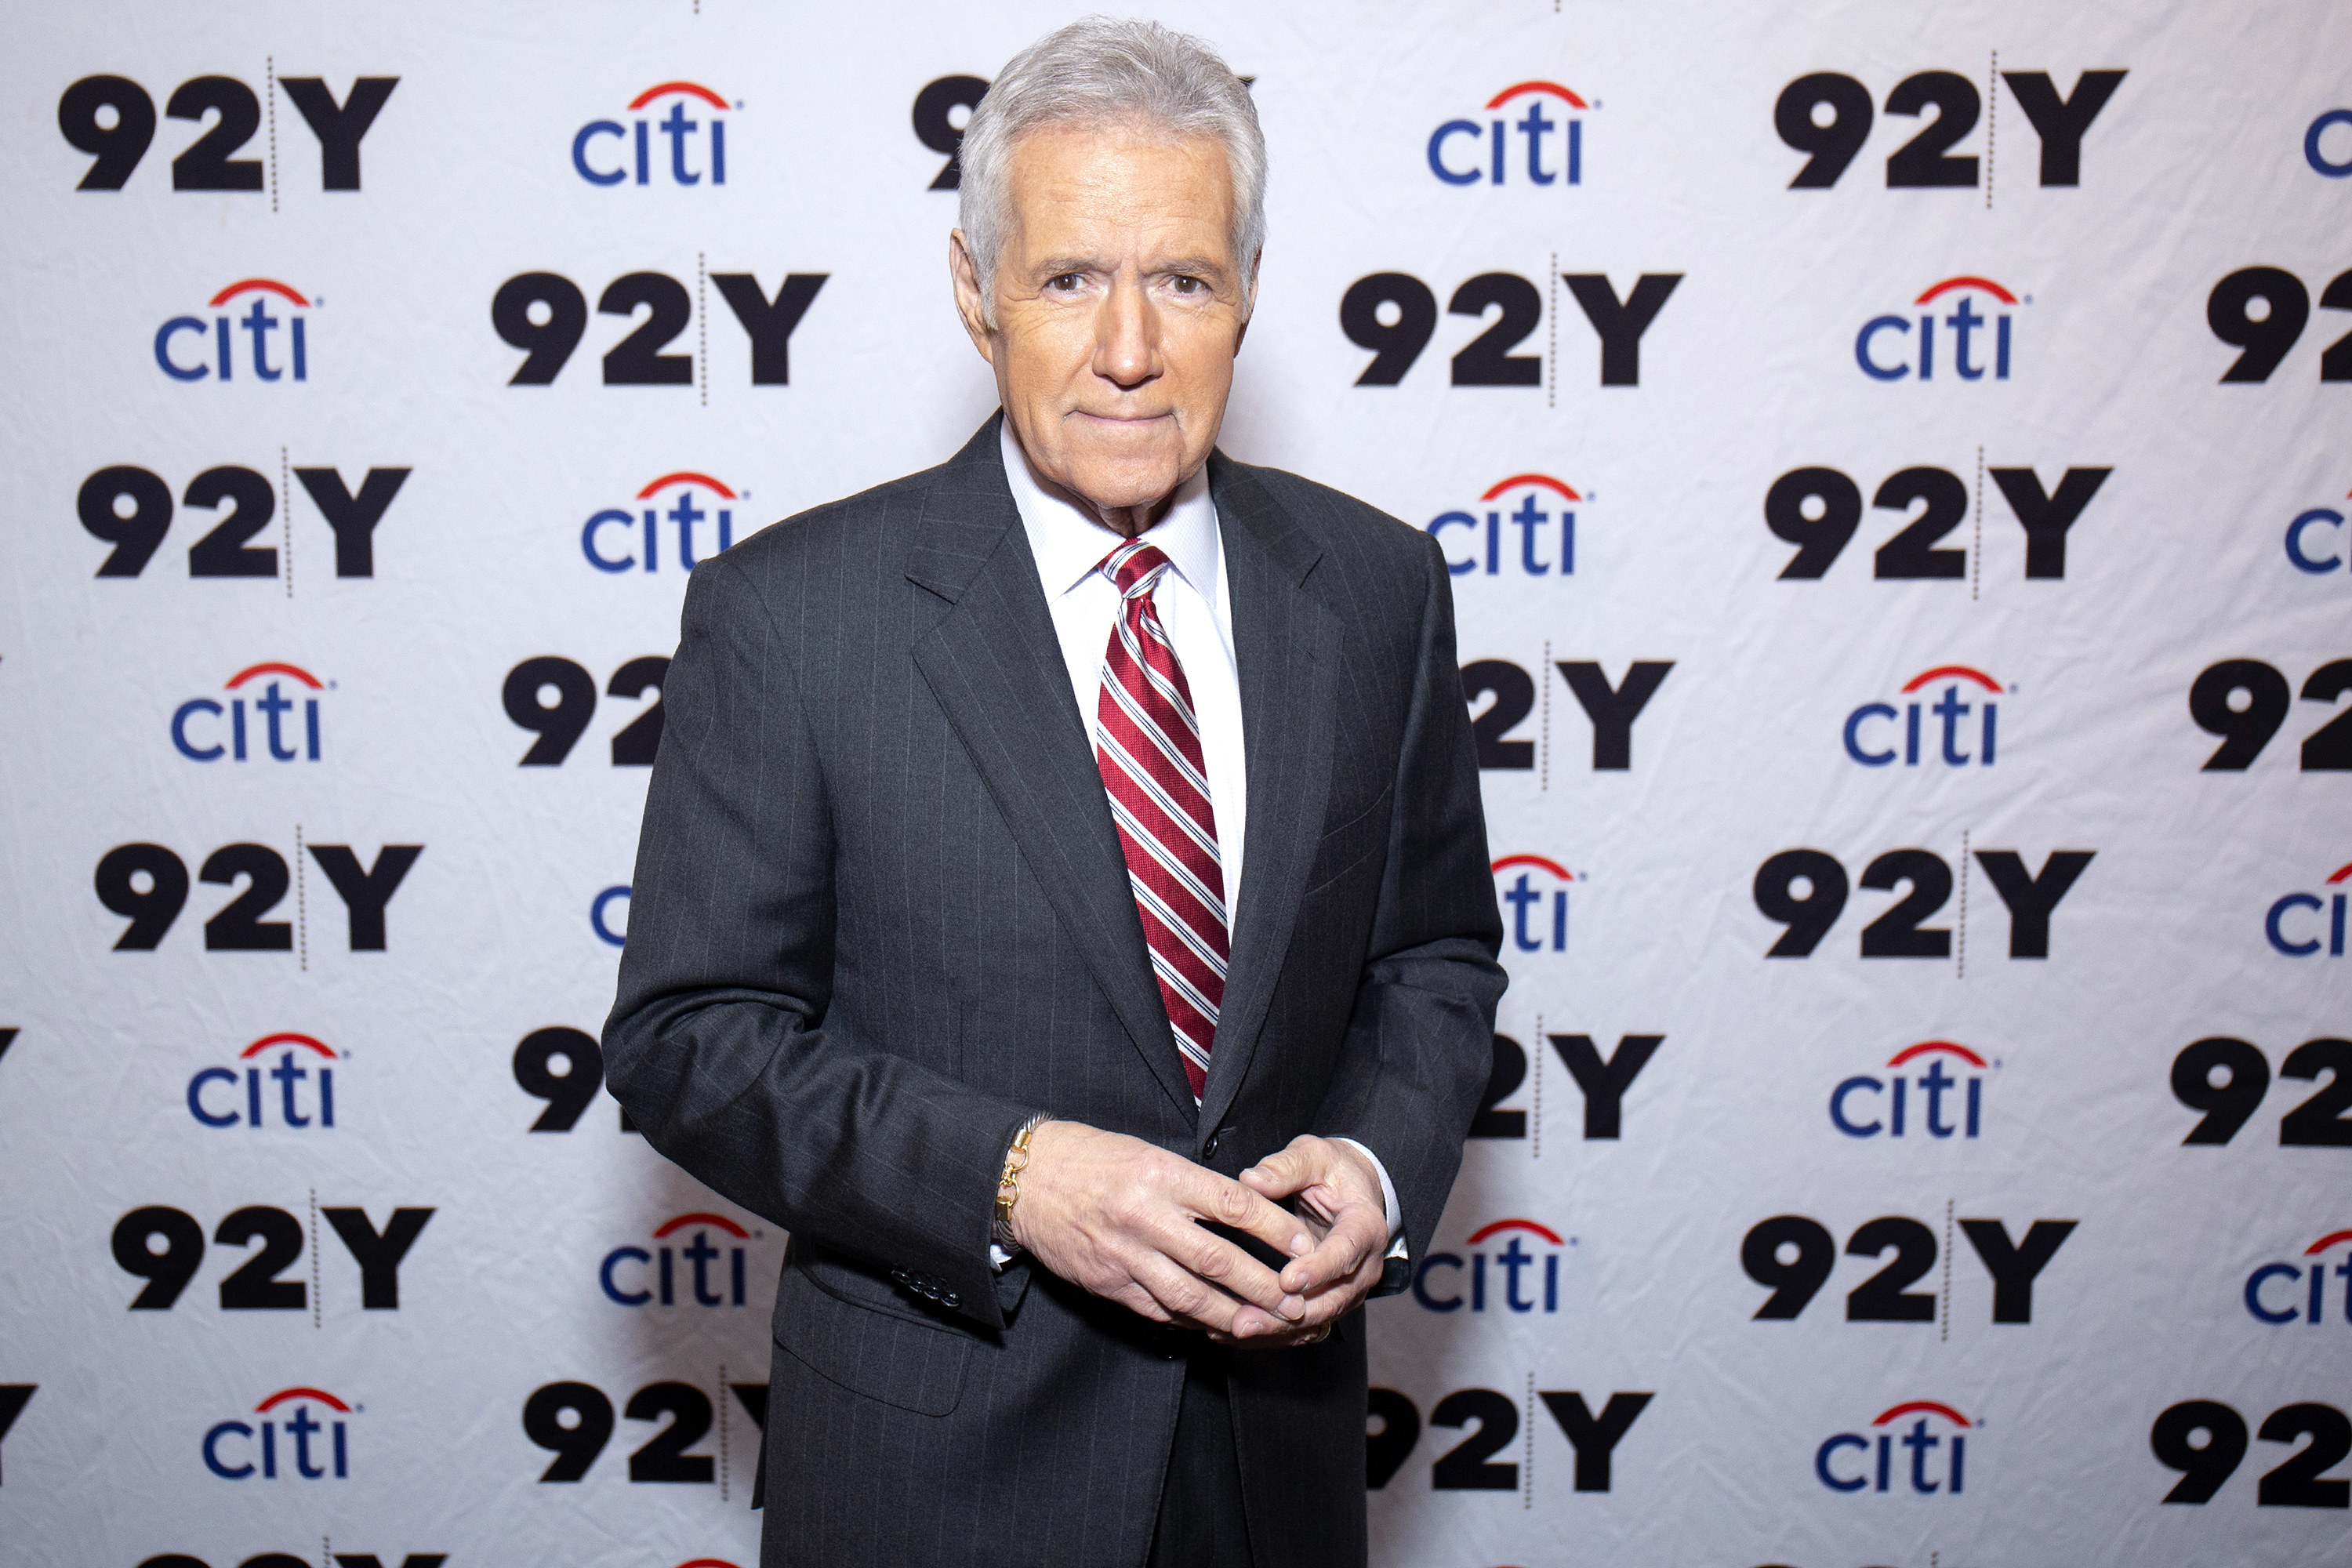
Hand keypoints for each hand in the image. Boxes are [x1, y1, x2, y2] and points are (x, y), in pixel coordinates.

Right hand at [1009, 1120, 1315, 1338]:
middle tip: (1298, 1302)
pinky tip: (1218, 1328)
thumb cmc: (1091, 1158)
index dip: (1272, 1227)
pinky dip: (1192, 1321)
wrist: (1024, 1180)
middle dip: (1263, 1285)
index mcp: (1161, 1175)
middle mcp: (1145, 1216)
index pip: (1232, 1203)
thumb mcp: (1146, 1153)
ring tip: (1267, 1326)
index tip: (1302, 1243)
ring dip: (1234, 1315)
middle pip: (1217, 1259)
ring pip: (1190, 1295)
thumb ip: (1191, 1184)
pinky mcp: (1108, 1283)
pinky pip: (1159, 1309)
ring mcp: (1125, 1255)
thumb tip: (1243, 1210)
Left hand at [1226, 1136, 1389, 1347]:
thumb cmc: (1333, 1171)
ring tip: (1235, 1329)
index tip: (1287, 1280)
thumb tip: (1251, 1179)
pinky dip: (1273, 1331)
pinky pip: (1305, 1324)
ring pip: (1317, 1319)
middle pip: (1332, 1298)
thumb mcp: (1313, 1156)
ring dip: (1277, 1328)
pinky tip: (1236, 1332)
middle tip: (1247, 1319)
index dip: (1319, 1269)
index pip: (1346, 1252)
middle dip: (1290, 1313)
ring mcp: (1349, 1289)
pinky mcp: (1330, 1301)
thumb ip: (1285, 1167)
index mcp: (1365, 1226)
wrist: (1354, 1192)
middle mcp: (1364, 1265)